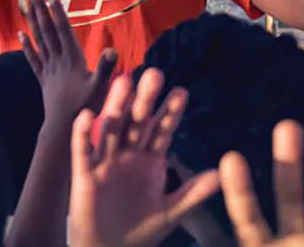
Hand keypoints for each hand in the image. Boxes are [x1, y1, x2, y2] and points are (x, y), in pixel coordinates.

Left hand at [19, 0, 116, 123]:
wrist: (63, 128)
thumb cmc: (86, 109)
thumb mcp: (101, 88)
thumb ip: (106, 68)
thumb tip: (113, 49)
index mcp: (72, 59)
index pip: (63, 30)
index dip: (56, 12)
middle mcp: (58, 61)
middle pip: (47, 30)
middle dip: (39, 9)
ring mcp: (49, 69)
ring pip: (39, 40)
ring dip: (33, 20)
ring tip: (27, 2)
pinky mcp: (43, 79)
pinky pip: (33, 59)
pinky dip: (27, 46)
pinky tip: (21, 34)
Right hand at [68, 70, 219, 246]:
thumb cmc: (140, 230)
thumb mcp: (170, 211)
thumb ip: (193, 192)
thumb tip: (221, 175)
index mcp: (150, 159)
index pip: (162, 130)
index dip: (170, 111)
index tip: (182, 91)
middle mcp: (128, 155)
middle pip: (138, 122)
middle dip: (146, 100)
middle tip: (155, 74)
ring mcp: (106, 163)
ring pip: (111, 129)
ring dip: (116, 106)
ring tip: (124, 82)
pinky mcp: (85, 175)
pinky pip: (83, 152)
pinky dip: (83, 134)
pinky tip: (87, 116)